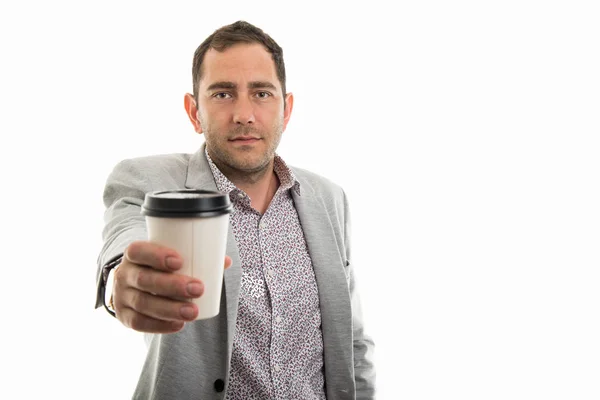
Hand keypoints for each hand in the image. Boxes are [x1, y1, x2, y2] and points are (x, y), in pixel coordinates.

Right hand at [112, 240, 231, 333]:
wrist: (131, 287)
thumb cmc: (158, 268)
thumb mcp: (169, 258)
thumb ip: (195, 257)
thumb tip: (225, 261)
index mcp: (134, 254)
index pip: (138, 251)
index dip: (157, 255)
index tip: (180, 262)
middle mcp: (123, 274)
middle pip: (144, 279)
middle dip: (172, 285)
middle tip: (198, 289)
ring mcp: (121, 297)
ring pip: (143, 303)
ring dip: (170, 309)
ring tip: (193, 312)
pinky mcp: (123, 316)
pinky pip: (139, 323)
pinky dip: (160, 325)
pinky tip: (178, 324)